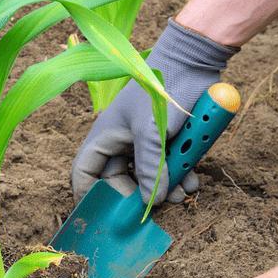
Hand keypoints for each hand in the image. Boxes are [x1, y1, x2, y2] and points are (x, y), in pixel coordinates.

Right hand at [72, 18, 238, 204]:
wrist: (192, 61)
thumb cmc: (160, 91)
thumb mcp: (151, 132)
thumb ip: (150, 168)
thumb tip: (152, 202)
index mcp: (103, 138)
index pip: (84, 173)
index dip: (89, 196)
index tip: (105, 216)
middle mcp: (119, 143)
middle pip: (119, 182)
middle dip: (138, 197)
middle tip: (159, 207)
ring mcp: (141, 143)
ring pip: (146, 177)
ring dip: (164, 189)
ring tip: (183, 193)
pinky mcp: (163, 141)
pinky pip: (165, 167)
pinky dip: (178, 176)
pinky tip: (192, 181)